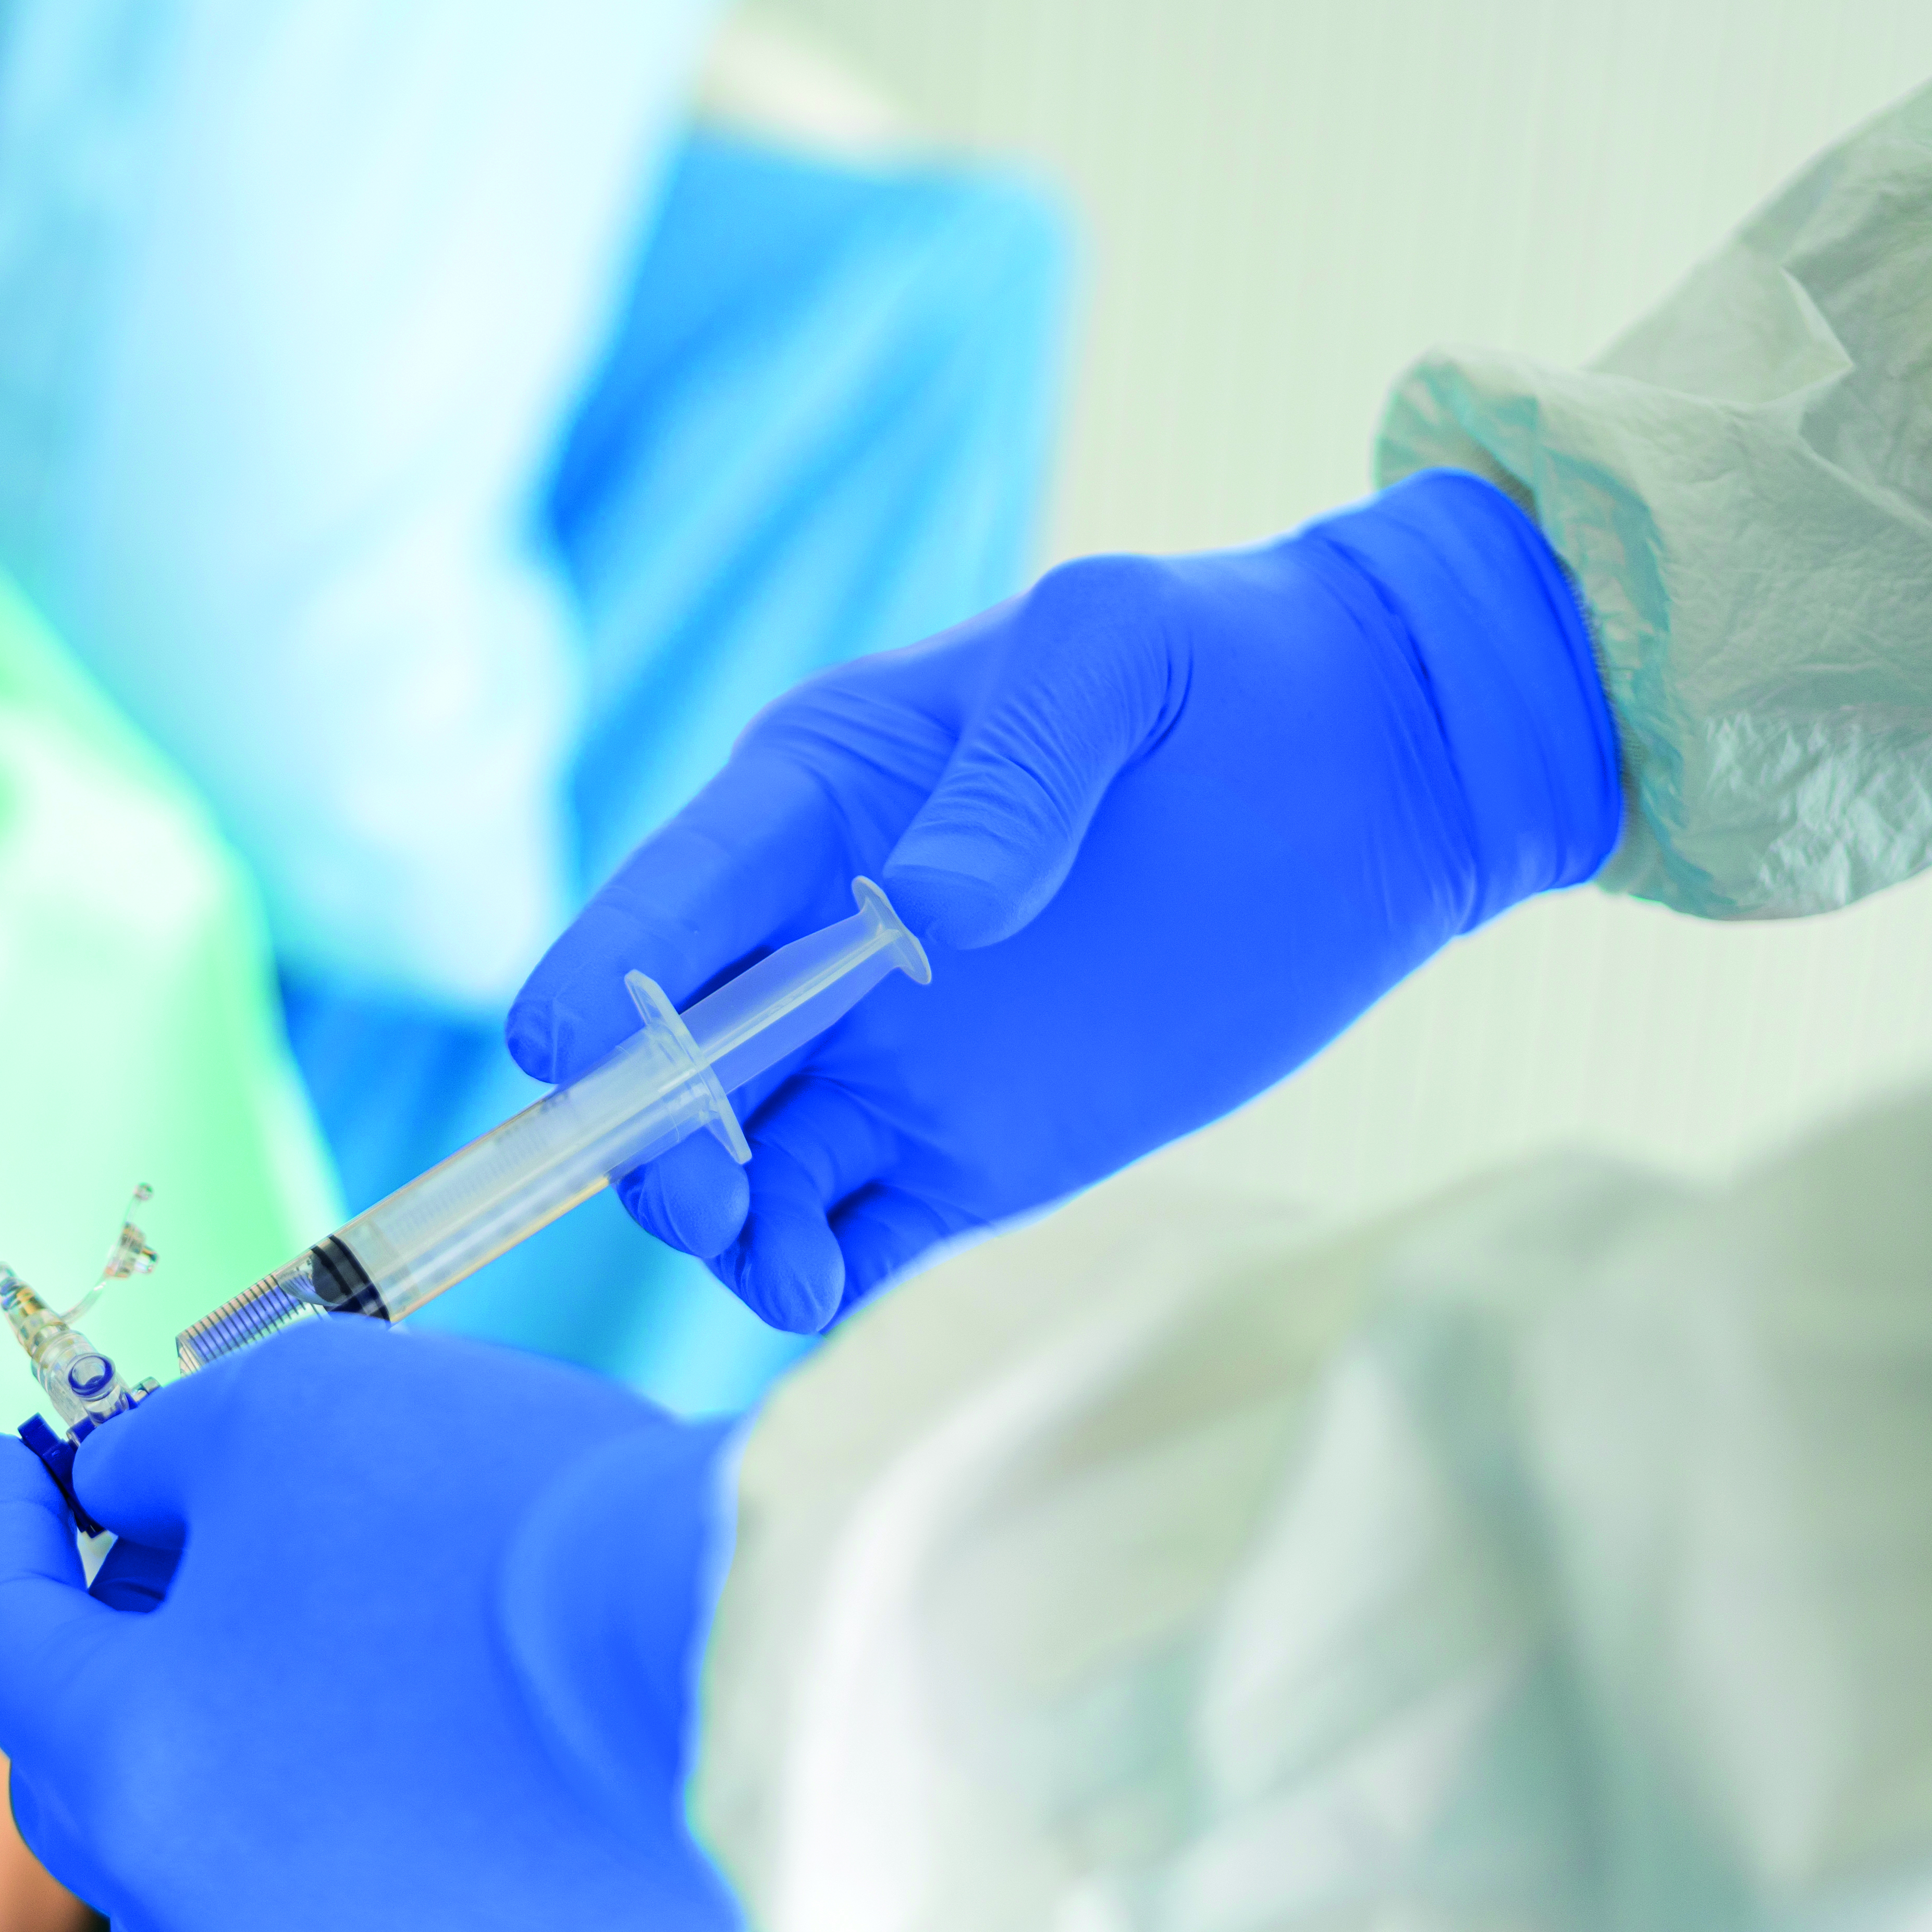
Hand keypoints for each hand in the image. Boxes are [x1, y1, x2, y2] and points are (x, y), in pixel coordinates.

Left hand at [0, 1320, 742, 1931]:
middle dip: (96, 1650)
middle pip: (77, 1775)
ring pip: (184, 1885)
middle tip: (155, 1547)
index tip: (22, 1459)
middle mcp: (194, 1916)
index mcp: (126, 1766)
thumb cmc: (495, 1520)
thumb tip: (118, 1495)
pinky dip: (300, 1874)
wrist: (729, 1660)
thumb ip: (158, 1457)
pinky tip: (356, 1782)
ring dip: (192, 1770)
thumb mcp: (283, 1412)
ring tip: (268, 1658)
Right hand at [510, 468, 1621, 1327]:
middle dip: (652, 1128)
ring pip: (743, 1164)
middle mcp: (815, 943)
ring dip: (721, 1219)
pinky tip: (822, 1287)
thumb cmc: (1223, 664)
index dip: (604, 969)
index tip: (558, 1046)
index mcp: (811, 802)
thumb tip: (932, 911)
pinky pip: (850, 1230)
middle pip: (672, 1055)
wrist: (1373, 768)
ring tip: (774, 1257)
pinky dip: (812, 1270)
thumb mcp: (1114, 644)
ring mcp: (881, 1060)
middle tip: (699, 1185)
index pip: (674, 894)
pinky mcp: (963, 1155)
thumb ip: (1018, 761)